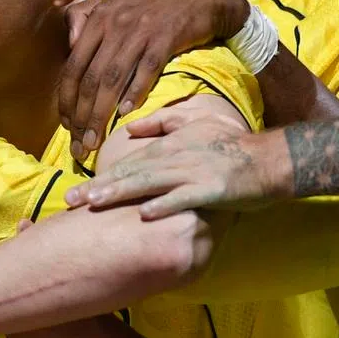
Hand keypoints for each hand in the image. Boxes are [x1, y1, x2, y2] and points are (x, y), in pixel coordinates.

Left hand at [58, 0, 249, 160]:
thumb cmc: (152, 1)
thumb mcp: (113, 0)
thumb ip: (84, 17)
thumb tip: (68, 45)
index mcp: (98, 17)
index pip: (73, 65)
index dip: (66, 99)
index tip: (66, 125)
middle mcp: (115, 23)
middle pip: (91, 78)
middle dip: (81, 116)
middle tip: (79, 145)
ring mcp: (140, 30)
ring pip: (113, 79)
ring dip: (101, 113)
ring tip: (96, 141)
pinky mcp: (166, 37)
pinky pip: (147, 69)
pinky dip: (135, 92)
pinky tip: (125, 114)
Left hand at [66, 105, 272, 218]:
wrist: (268, 158)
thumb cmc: (230, 144)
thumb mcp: (194, 123)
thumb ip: (161, 123)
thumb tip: (130, 127)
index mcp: (168, 146)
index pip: (127, 164)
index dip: (100, 178)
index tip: (74, 191)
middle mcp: (175, 158)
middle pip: (130, 174)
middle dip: (98, 188)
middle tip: (70, 201)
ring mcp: (192, 173)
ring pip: (149, 183)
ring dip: (120, 194)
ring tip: (94, 204)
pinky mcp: (211, 189)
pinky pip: (184, 198)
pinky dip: (165, 205)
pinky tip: (144, 214)